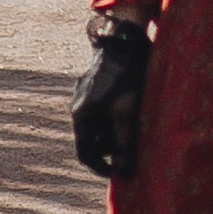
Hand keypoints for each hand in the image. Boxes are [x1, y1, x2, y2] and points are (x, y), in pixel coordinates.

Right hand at [72, 13, 149, 180]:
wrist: (122, 40)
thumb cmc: (126, 78)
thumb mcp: (127, 113)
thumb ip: (123, 143)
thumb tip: (123, 172)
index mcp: (82, 116)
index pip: (86, 154)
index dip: (103, 168)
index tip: (121, 173)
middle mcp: (78, 106)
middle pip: (91, 140)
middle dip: (111, 148)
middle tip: (133, 147)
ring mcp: (83, 93)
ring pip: (97, 124)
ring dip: (112, 131)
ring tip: (134, 125)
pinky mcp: (92, 84)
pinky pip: (100, 108)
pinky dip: (113, 115)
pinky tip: (131, 107)